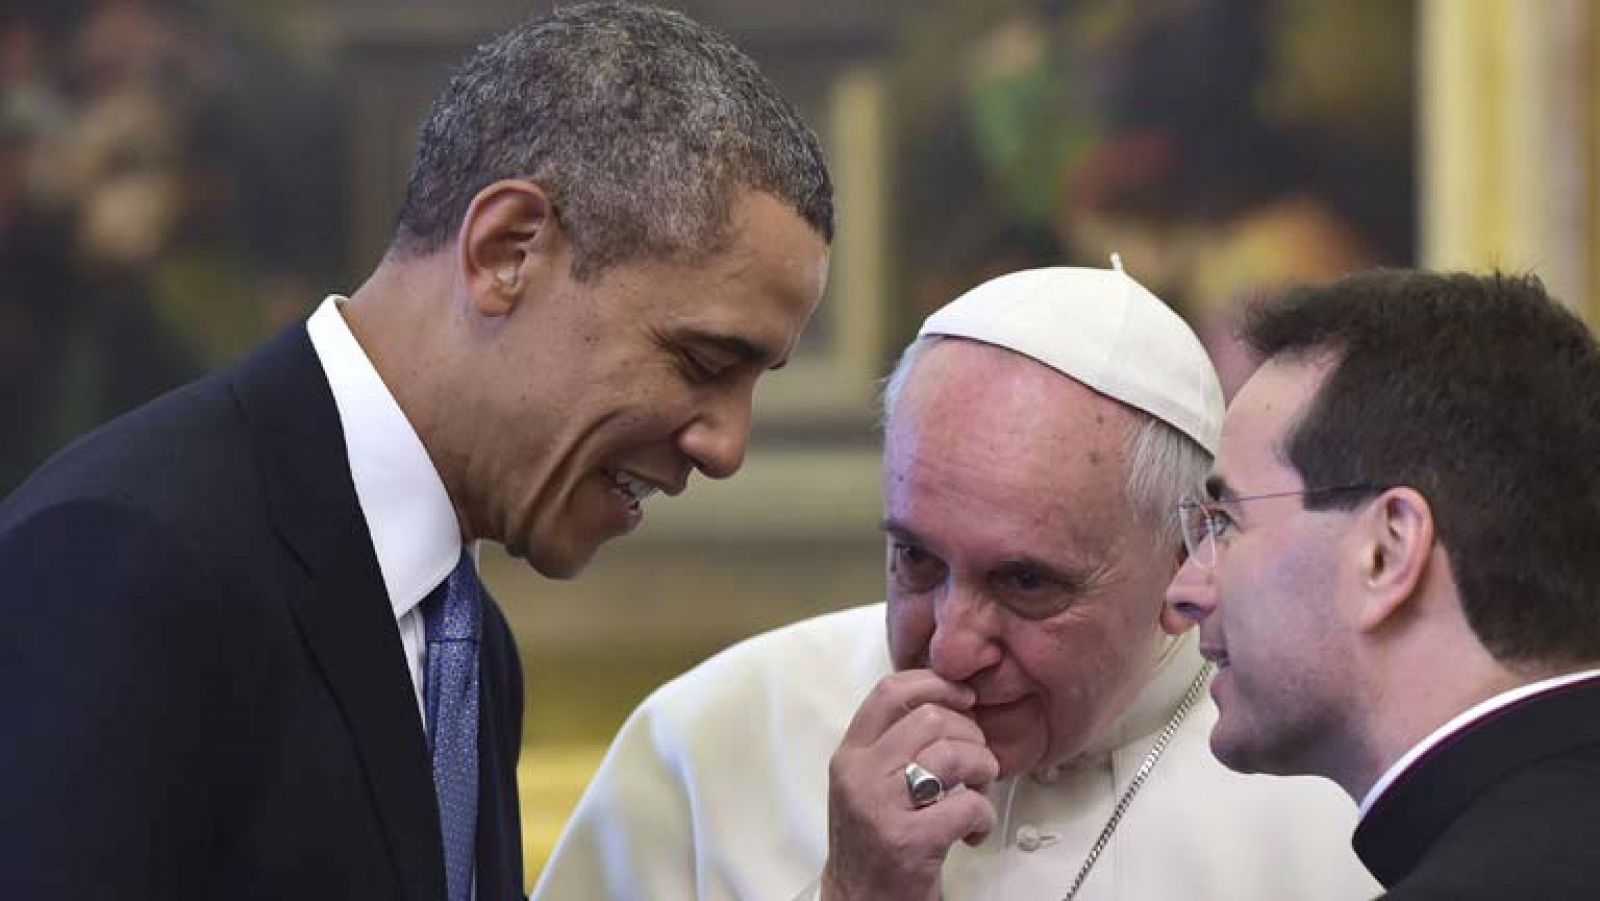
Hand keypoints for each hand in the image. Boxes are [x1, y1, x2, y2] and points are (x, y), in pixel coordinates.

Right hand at [819, 670, 999, 900]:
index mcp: (850, 755)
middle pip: (930, 718)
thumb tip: (949, 701)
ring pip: (952, 755)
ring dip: (983, 770)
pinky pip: (968, 805)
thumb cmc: (874, 843)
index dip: (936, 683)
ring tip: (979, 792)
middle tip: (977, 763)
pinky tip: (975, 832)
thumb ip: (893, 744)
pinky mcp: (908, 842)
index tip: (965, 697)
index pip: (890, 691)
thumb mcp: (868, 784)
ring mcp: (880, 808)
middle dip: (970, 736)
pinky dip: (984, 816)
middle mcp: (858, 775)